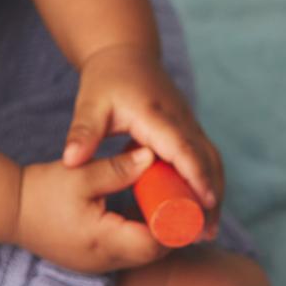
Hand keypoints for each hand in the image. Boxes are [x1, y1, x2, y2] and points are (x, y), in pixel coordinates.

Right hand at [14, 147, 169, 272]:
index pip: (155, 243)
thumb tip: (152, 157)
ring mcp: (98, 265)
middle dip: (171, 229)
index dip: (175, 223)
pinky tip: (142, 211)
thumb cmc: (44, 190)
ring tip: (167, 202)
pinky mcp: (92, 261)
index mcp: (104, 240)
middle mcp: (105, 260)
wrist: (10, 209)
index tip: (185, 199)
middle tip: (182, 198)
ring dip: (156, 233)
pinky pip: (126, 252)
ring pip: (141, 255)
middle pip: (153, 253)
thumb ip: (119, 169)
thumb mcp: (82, 174)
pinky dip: (138, 234)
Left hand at [62, 44, 223, 239]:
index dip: (197, 176)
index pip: (183, 148)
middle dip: (212, 194)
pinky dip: (207, 180)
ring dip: (214, 190)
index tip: (206, 204)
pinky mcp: (186, 127)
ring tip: (208, 229)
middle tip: (207, 232)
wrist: (124, 52)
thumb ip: (82, 132)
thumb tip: (70, 161)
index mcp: (156, 115)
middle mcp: (179, 118)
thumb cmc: (106, 80)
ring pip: (211, 158)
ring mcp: (187, 122)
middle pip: (207, 158)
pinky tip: (200, 207)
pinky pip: (203, 156)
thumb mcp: (90, 104)